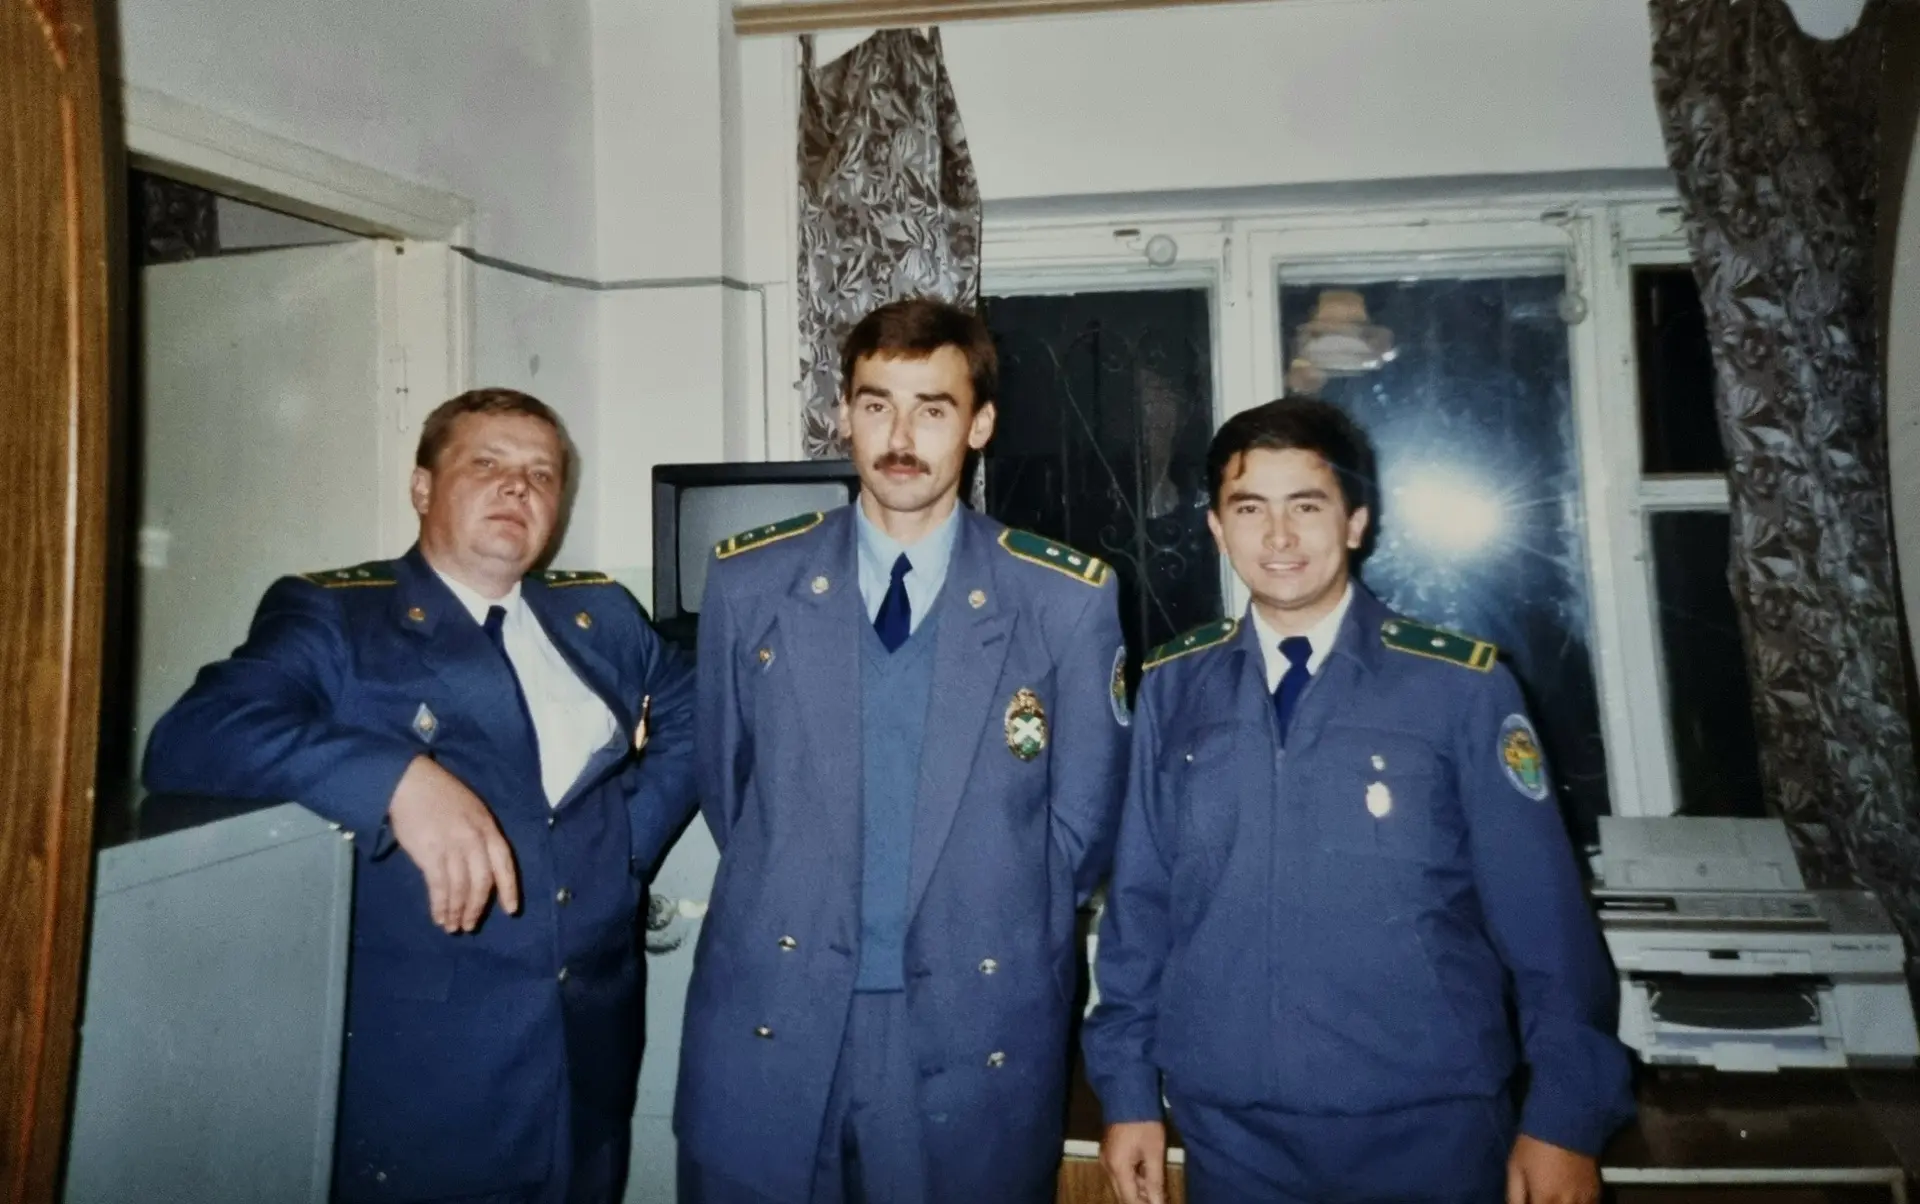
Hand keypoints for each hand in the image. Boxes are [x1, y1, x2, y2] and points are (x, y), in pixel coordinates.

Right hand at [387, 757, 520, 932]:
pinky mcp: (430, 853)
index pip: (504, 863)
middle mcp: (474, 838)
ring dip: (457, 911)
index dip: (509, 889)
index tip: (511, 910)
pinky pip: (439, 887)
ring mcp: (452, 846)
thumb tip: (481, 868)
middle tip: (470, 925)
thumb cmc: (440, 796)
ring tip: (452, 927)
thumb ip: (479, 836)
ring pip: (461, 888)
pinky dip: (440, 906)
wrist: (409, 782)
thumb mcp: (471, 811)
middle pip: (483, 882)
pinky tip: (439, 917)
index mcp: (488, 827)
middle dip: (477, 908)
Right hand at [1101, 1121, 1166, 1203]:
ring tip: (1157, 1188)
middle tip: (1159, 1199)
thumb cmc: (1144, 1122)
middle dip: (1140, 1199)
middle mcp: (1107, 1166)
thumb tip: (1158, 1203)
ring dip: (1138, 1189)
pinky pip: (1119, 1172)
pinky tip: (1147, 1175)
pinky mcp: (1109, 1151)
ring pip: (1121, 1183)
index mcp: (1118, 1168)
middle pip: (1123, 1194)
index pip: (1129, 1200)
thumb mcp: (1154, 1152)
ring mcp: (1106, 1158)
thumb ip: (1155, 1181)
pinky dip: (1133, 1177)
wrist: (1128, 1094)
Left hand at [1506, 1134, 1599, 1203]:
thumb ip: (1515, 1196)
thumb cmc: (1534, 1144)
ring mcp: (1584, 1200)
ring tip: (1552, 1198)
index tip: (1531, 1201)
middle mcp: (1567, 1203)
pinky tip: (1569, 1201)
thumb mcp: (1515, 1168)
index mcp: (1545, 1198)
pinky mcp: (1595, 1193)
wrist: (1565, 1122)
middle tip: (1539, 1198)